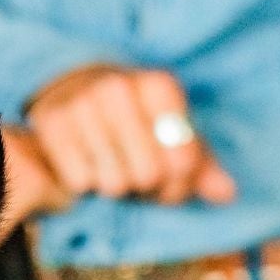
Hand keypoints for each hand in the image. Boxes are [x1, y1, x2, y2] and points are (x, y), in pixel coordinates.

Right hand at [25, 64, 236, 206]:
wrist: (72, 92)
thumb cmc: (134, 123)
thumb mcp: (171, 136)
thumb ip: (201, 166)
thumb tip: (228, 194)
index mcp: (159, 85)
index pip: (183, 162)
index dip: (178, 183)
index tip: (168, 177)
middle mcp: (119, 86)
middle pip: (148, 176)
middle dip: (144, 188)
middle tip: (135, 175)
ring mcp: (82, 103)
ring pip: (114, 184)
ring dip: (114, 187)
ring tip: (109, 166)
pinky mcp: (51, 124)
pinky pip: (81, 183)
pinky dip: (84, 185)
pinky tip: (84, 164)